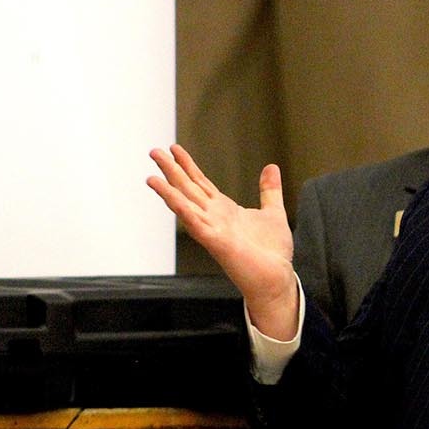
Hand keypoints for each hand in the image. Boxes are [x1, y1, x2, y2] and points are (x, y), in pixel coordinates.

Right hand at [147, 144, 297, 337]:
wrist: (276, 280)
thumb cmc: (272, 254)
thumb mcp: (273, 213)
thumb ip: (269, 191)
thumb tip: (271, 168)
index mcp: (225, 210)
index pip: (200, 183)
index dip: (188, 165)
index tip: (175, 149)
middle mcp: (214, 218)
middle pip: (187, 189)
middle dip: (171, 170)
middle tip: (154, 151)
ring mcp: (212, 230)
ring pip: (185, 204)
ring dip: (168, 190)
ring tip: (152, 176)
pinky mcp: (215, 242)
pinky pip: (194, 223)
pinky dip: (182, 209)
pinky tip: (170, 197)